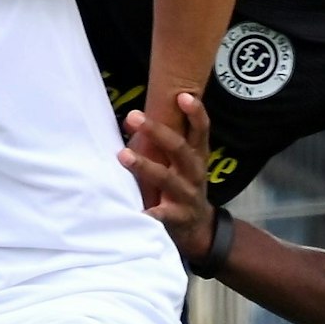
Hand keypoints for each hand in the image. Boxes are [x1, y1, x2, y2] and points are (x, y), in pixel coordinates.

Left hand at [117, 93, 216, 258]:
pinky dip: (150, 212)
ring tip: (123, 155)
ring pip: (167, 178)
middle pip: (179, 149)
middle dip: (157, 131)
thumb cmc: (182, 185)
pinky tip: (137, 210)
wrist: (198, 227)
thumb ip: (165, 142)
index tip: (183, 96)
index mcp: (197, 155)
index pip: (201, 130)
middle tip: (133, 116)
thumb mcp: (182, 162)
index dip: (195, 113)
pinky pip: (163, 214)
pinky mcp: (178, 217)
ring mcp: (188, 195)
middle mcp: (195, 172)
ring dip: (145, 166)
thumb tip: (133, 117)